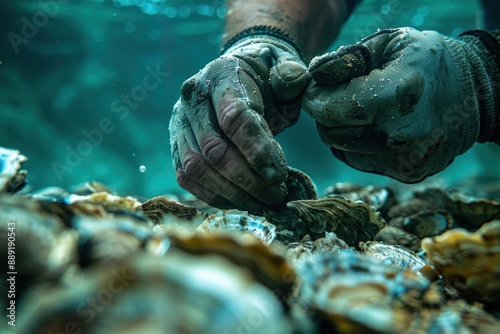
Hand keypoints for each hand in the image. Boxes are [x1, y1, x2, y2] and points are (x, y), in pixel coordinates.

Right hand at [170, 34, 309, 209]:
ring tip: (262, 203)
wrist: (238, 74)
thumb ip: (290, 74)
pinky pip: (188, 178)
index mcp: (221, 74)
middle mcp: (192, 98)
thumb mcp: (283, 67)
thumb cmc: (265, 76)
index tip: (280, 175)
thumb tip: (290, 81)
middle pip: (214, 149)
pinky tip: (242, 201)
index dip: (257, 150)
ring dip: (232, 193)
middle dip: (248, 179)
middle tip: (277, 194)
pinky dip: (214, 195)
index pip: (234, 117)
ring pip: (197, 168)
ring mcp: (180, 124)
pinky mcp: (176, 146)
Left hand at [303, 27, 497, 181]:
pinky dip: (356, 144)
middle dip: (326, 114)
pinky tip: (376, 126)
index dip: (316, 100)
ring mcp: (406, 159)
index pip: (333, 110)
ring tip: (361, 109)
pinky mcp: (408, 172)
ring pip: (342, 149)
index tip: (316, 90)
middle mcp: (403, 134)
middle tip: (337, 97)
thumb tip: (314, 77)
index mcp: (400, 93)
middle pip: (333, 132)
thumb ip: (346, 59)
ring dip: (340, 129)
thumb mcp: (389, 43)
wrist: (477, 92)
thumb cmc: (425, 61)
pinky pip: (359, 160)